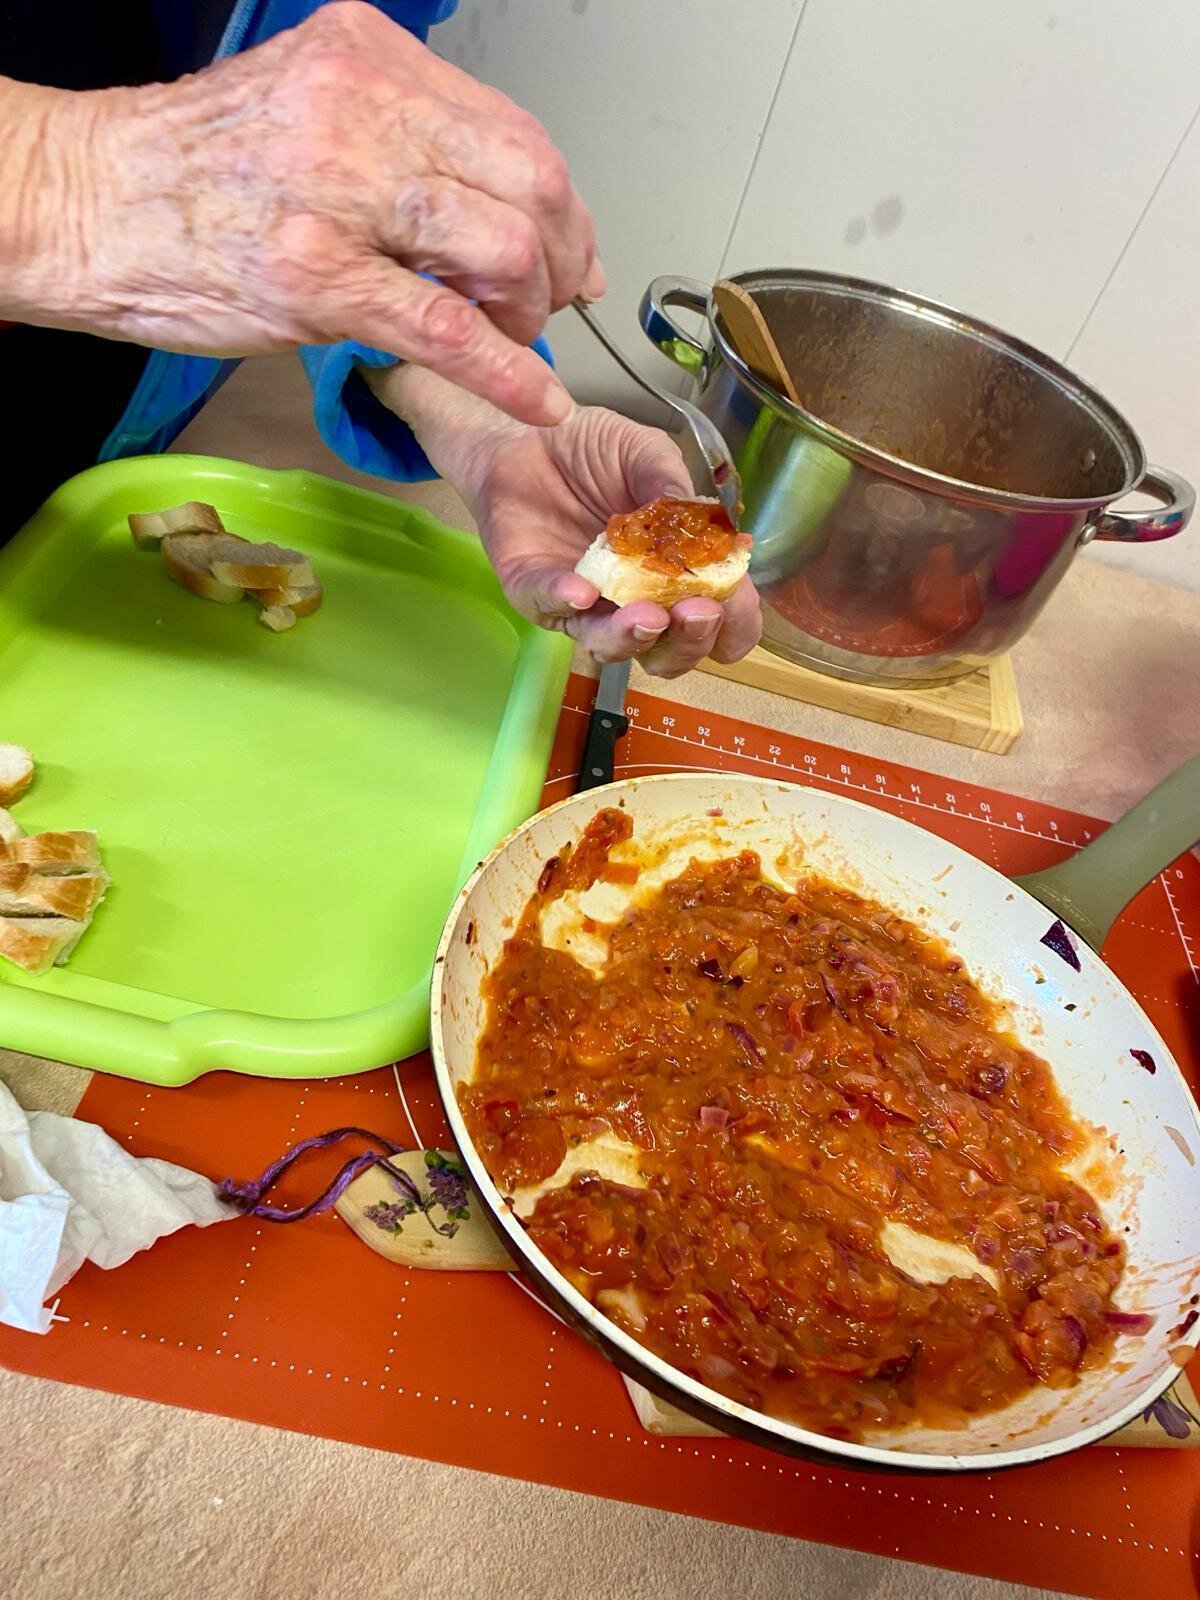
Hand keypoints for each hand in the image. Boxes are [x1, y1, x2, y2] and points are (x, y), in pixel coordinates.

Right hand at [0, 3, 600, 425]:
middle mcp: (362, 105)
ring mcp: (338, 189)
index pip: (514, 130)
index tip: (571, 257)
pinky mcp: (315, 275)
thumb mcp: (309, 114)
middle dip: (559, 258)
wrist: (85, 201)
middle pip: (528, 182)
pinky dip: (506, 371)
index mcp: (368, 57)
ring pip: (499, 246)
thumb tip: (509, 217)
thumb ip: (407, 147)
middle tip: (546, 303)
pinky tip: (536, 399)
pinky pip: (445, 327)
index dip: (562, 207)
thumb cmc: (193, 170)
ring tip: (509, 336)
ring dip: (528, 309)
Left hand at [371, 365, 761, 677]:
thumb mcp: (644, 453)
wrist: (524, 433)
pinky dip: (566, 600)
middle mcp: (633, 601)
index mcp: (675, 573)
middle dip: (689, 641)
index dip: (733, 623)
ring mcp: (584, 606)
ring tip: (647, 616)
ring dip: (632, 637)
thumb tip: (705, 523)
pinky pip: (549, 607)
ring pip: (610, 646)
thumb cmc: (591, 451)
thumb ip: (671, 485)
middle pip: (670, 654)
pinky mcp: (534, 593)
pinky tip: (581, 590)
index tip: (734, 601)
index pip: (718, 622)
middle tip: (697, 612)